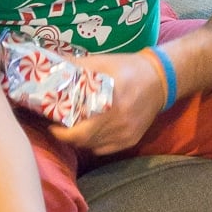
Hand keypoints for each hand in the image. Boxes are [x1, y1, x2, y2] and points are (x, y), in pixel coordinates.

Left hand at [50, 51, 164, 154]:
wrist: (161, 78)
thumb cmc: (129, 68)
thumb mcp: (102, 62)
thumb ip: (77, 65)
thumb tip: (50, 64)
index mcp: (110, 103)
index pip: (80, 131)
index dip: (62, 132)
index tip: (51, 124)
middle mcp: (119, 122)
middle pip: (84, 141)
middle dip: (67, 137)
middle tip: (57, 128)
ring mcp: (126, 133)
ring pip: (94, 147)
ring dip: (80, 141)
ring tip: (72, 129)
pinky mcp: (132, 139)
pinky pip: (106, 149)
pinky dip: (94, 144)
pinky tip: (91, 133)